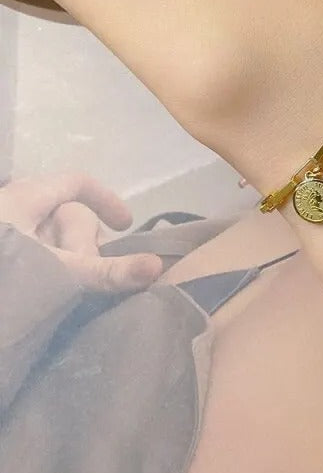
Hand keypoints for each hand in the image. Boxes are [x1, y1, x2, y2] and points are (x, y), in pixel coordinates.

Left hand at [0, 172, 161, 291]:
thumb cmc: (2, 270)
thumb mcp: (55, 269)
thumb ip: (104, 271)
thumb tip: (157, 266)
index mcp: (27, 197)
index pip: (77, 182)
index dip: (107, 201)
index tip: (125, 227)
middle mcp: (15, 207)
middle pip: (66, 213)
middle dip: (82, 244)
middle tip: (81, 276)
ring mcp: (7, 233)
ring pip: (49, 236)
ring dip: (65, 258)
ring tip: (61, 287)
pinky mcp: (5, 253)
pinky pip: (32, 252)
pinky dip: (47, 267)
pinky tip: (45, 289)